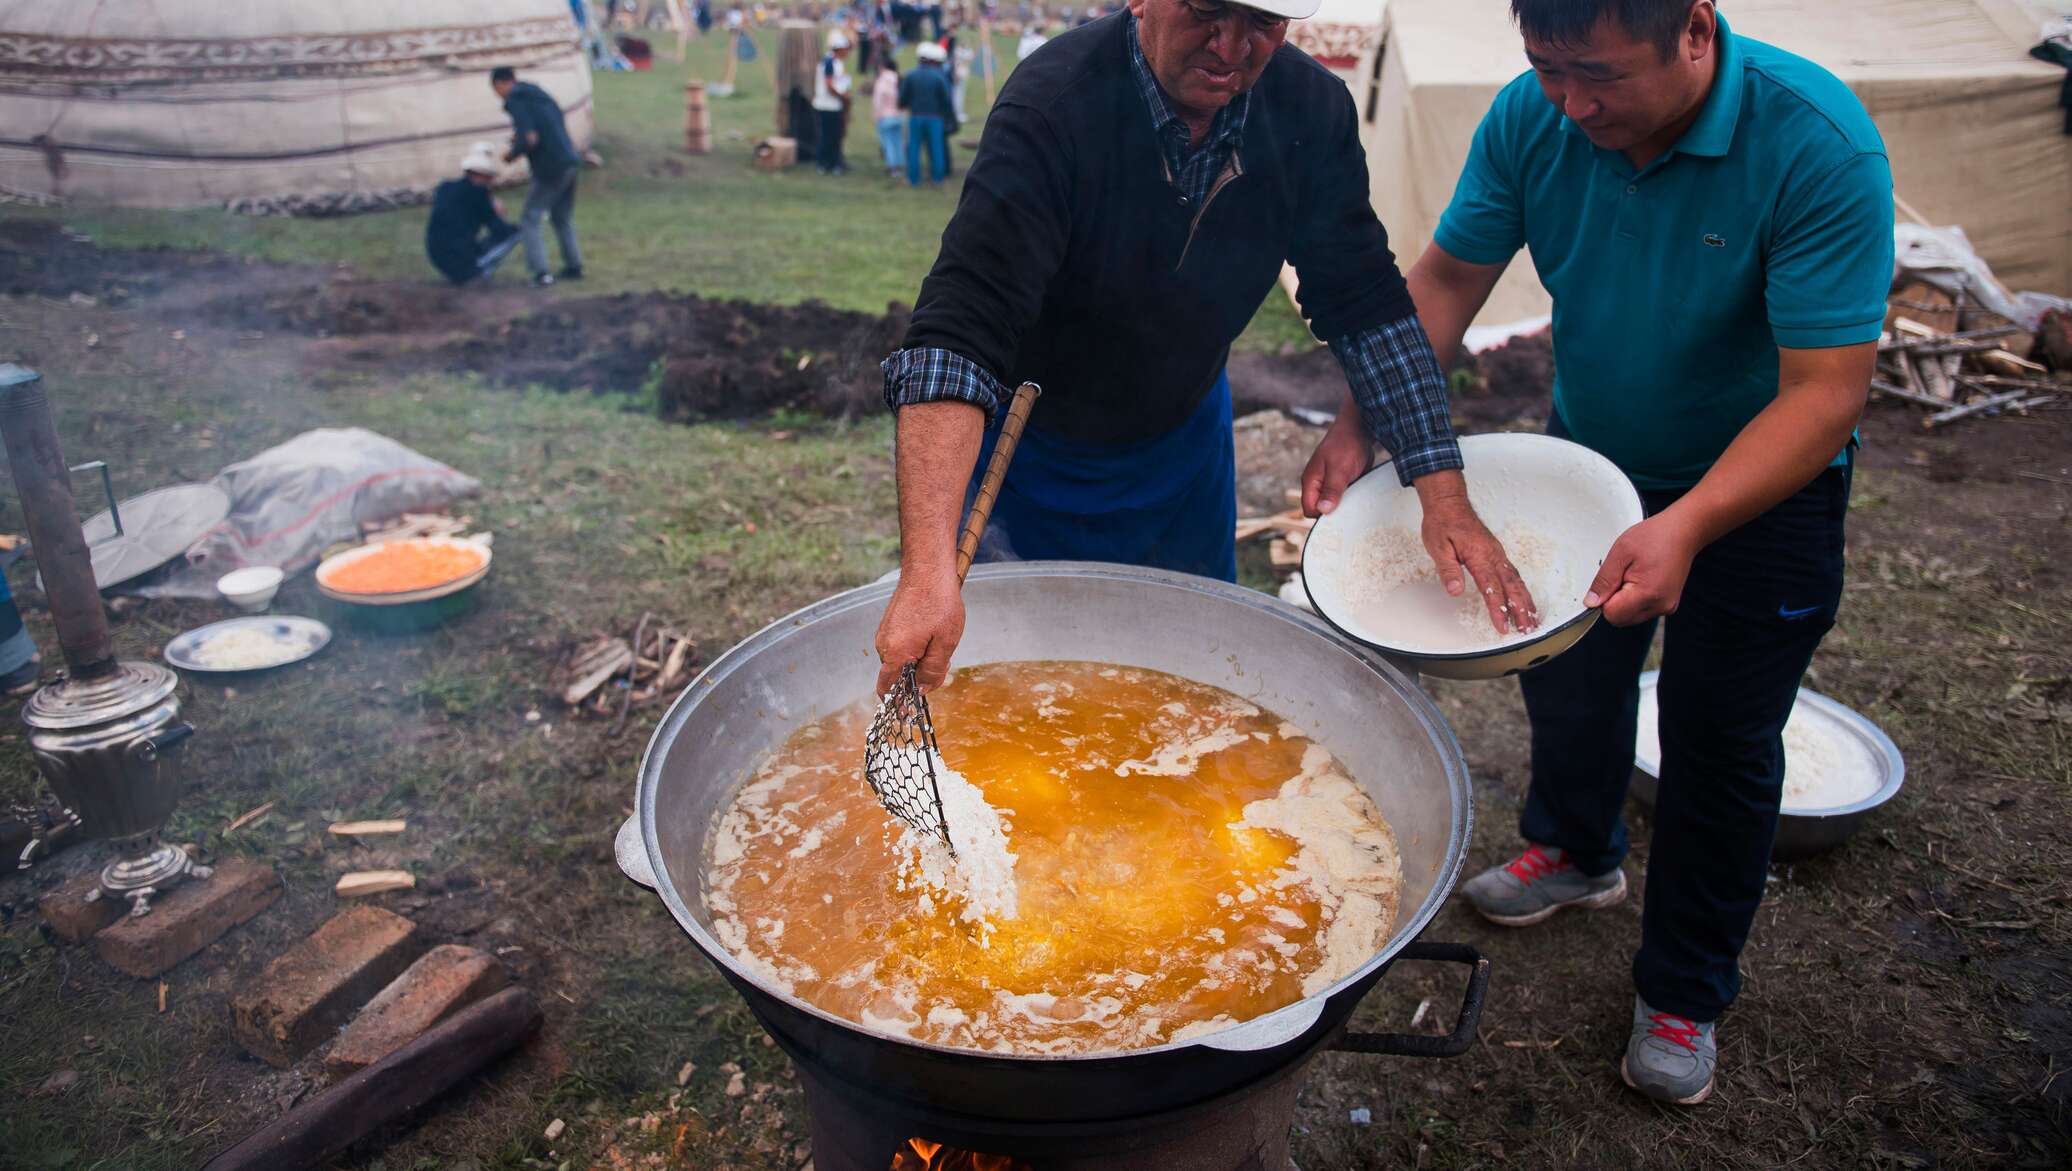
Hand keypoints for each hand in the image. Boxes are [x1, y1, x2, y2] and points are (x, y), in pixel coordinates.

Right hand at [874, 566, 964, 694]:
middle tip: (942, 666)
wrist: (928, 570)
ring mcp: (885, 633)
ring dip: (918, 661)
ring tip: (940, 643)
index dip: (898, 703)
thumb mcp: (945, 643)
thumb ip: (933, 670)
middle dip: (917, 677)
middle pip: (897, 675)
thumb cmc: (939, 603)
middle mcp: (884, 644)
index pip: (887, 689)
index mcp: (895, 653)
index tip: (910, 710)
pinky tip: (932, 635)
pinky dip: (915, 648)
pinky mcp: (890, 624)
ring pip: (900, 660)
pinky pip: (900, 646)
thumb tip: (922, 690)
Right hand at [1299, 411, 1373, 516]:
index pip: (1310, 509)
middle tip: (1351, 510)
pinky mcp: (1342, 481)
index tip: (1339, 516)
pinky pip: (1344, 496)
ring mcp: (1330, 483)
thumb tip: (1323, 511)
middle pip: (1321, 509)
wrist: (1360, 428)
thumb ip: (1331, 490)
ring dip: (1345, 505)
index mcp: (1311, 481)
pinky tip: (1361, 495)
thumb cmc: (1346, 445)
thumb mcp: (1339, 470)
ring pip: (1334, 504)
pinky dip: (1352, 498)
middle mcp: (1318, 484)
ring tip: (1357, 501)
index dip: (1322, 516)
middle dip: (1335, 512)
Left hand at [1418, 478, 1539, 634]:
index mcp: (1479, 555)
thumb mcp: (1438, 547)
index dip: (1498, 609)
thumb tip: (1455, 591)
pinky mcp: (1496, 553)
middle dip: (1521, 610)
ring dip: (1525, 602)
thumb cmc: (1442, 523)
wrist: (1449, 504)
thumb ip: (1448, 571)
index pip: (1491, 587)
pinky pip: (1513, 574)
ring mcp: (1497, 554)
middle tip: (1527, 630)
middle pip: (1512, 587)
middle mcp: (1493, 555)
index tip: (1503, 626)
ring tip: (1532, 620)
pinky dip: (1521, 590)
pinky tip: (1524, 600)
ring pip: (1516, 581)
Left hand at [1584, 513, 1700, 626]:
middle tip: (1623, 576)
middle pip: (1621, 619)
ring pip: (1630, 616)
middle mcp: (1660, 605)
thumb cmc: (1656, 537)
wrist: (1683, 532)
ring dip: (1624, 600)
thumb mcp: (1621, 553)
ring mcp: (1666, 607)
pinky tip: (1642, 579)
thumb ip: (1604, 580)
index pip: (1612, 614)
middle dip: (1613, 601)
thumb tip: (1591, 602)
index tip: (1610, 581)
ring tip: (1634, 575)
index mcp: (1648, 594)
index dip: (1604, 600)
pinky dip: (1635, 599)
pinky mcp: (1668, 605)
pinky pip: (1642, 610)